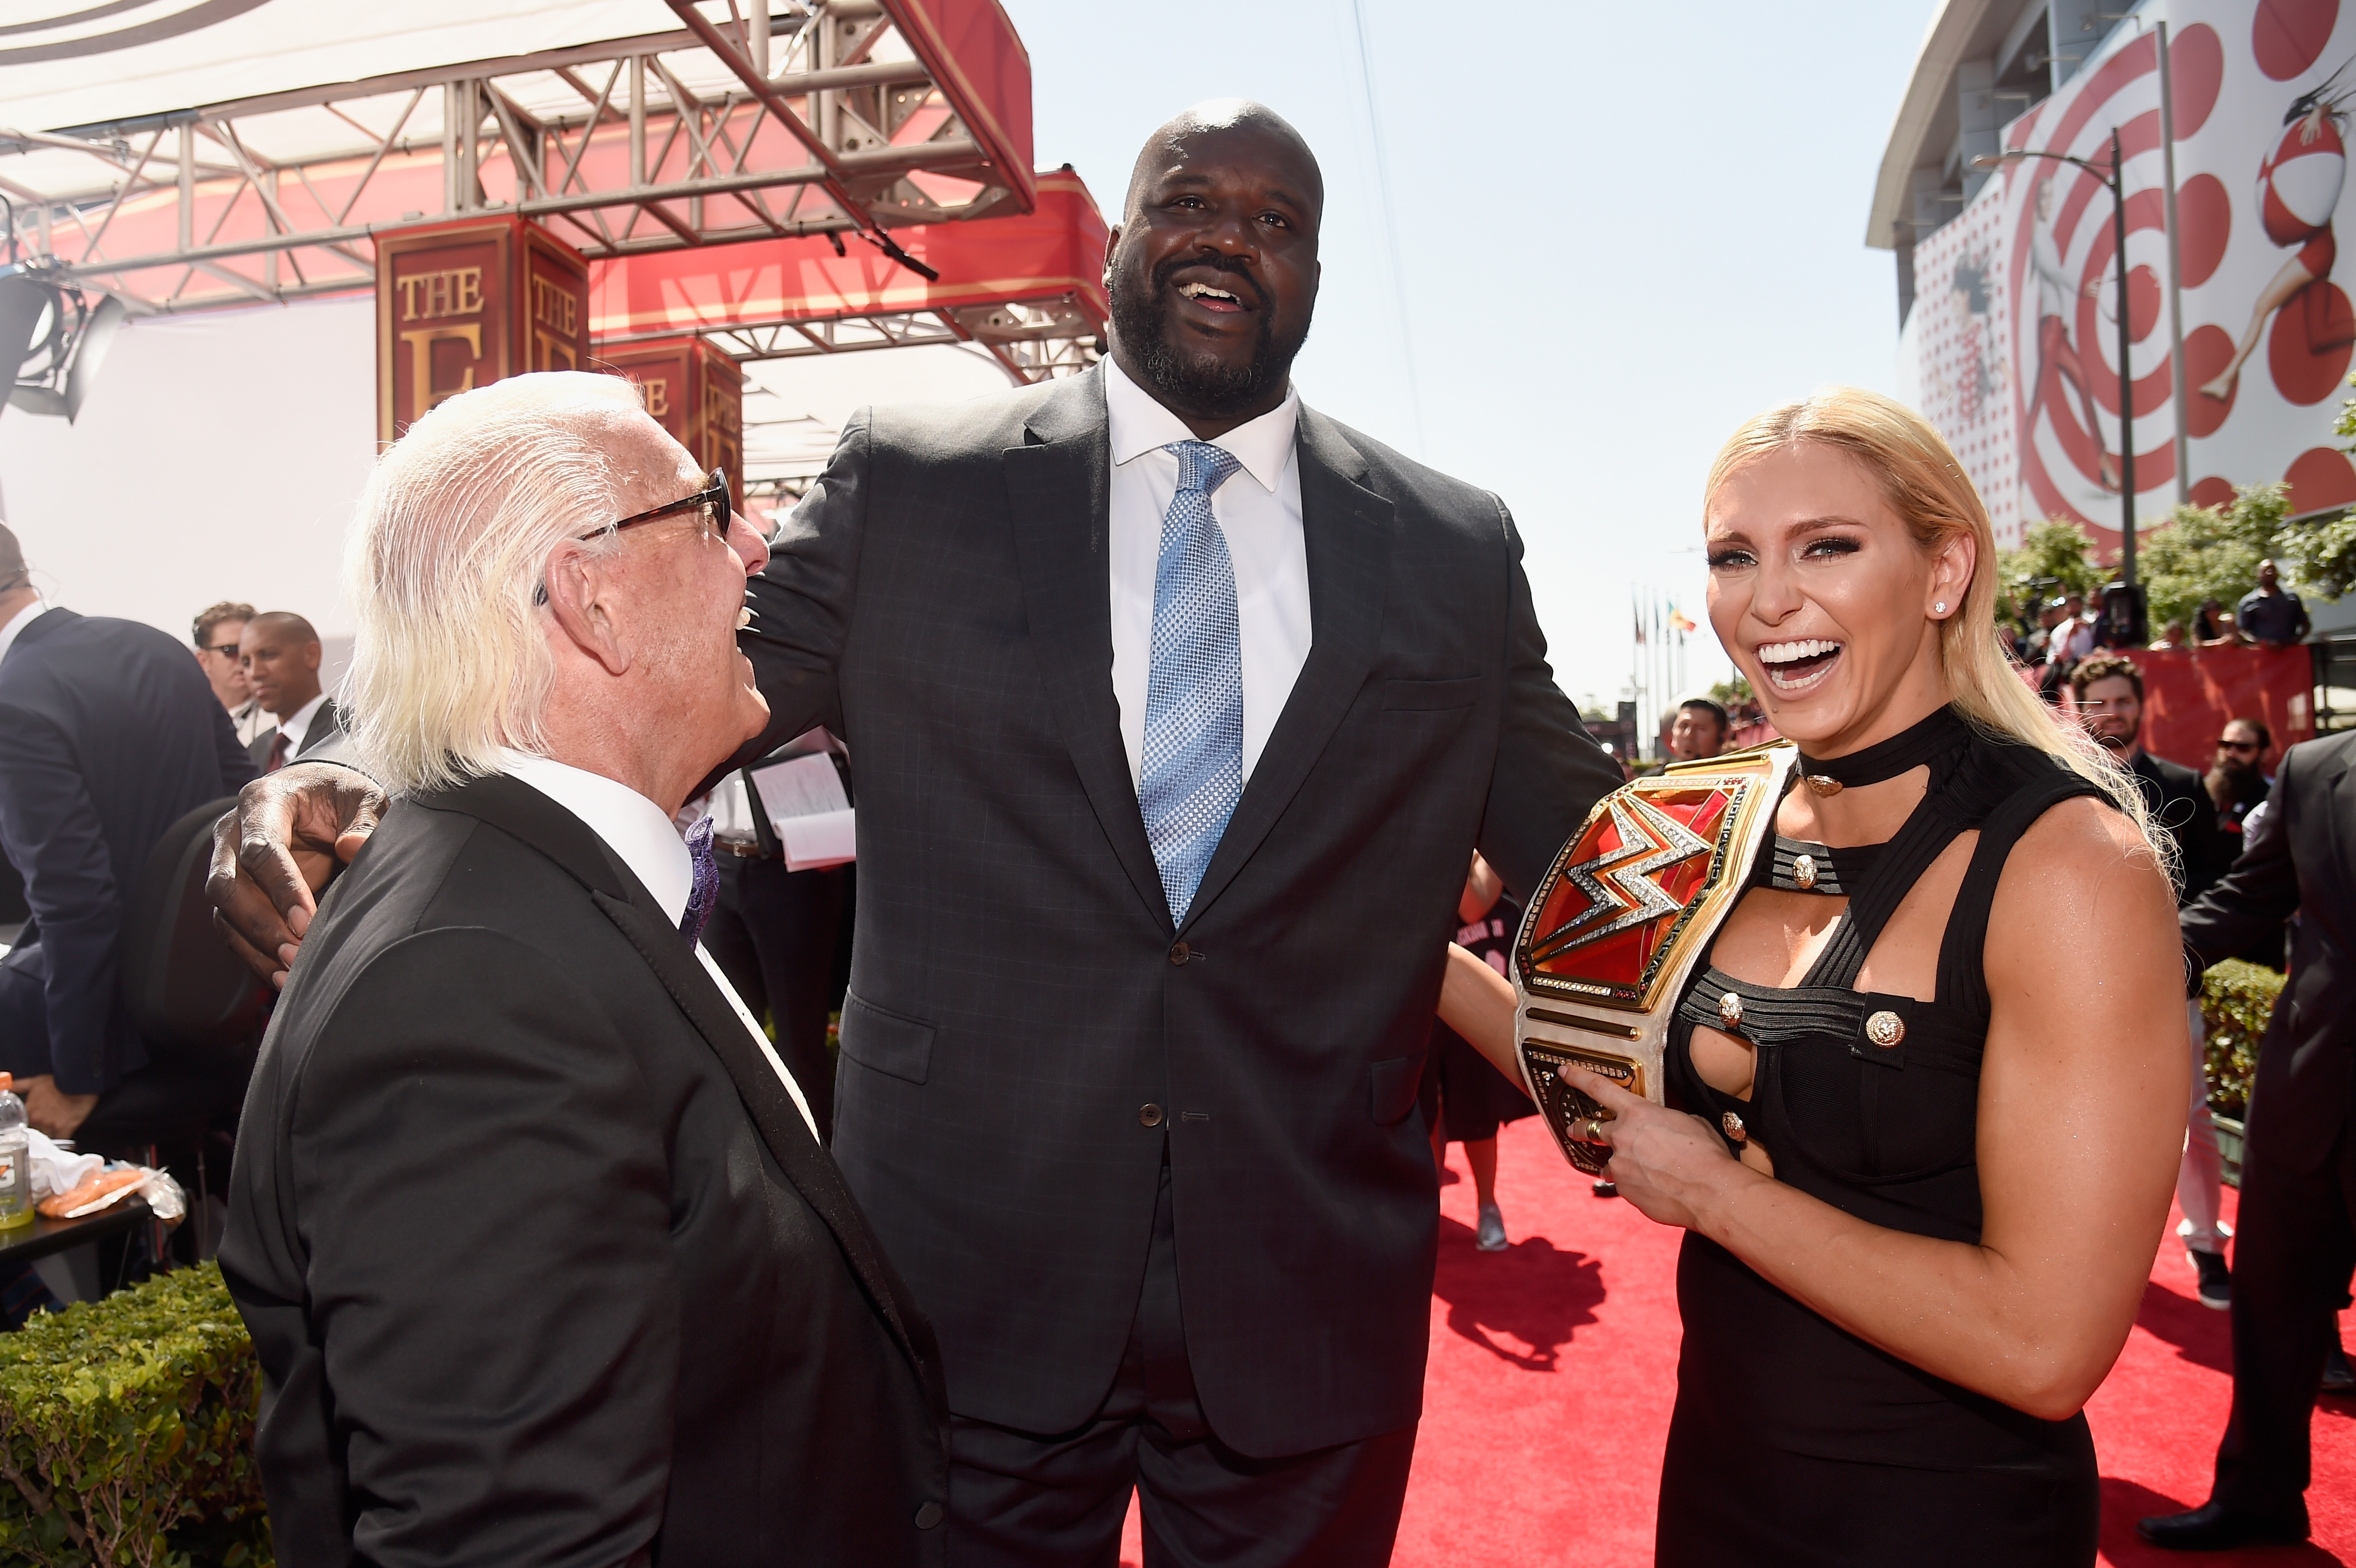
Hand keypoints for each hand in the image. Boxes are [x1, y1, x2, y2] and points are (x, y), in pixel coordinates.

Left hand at [19, 1075, 98, 1138]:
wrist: (78, 1083)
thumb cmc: (57, 1082)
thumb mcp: (35, 1082)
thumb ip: (18, 1086)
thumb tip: (5, 1090)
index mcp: (28, 1111)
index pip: (24, 1124)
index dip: (30, 1123)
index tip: (35, 1122)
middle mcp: (37, 1120)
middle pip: (36, 1131)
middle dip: (40, 1128)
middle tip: (48, 1122)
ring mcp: (51, 1126)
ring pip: (47, 1136)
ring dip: (51, 1134)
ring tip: (57, 1127)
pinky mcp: (65, 1129)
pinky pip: (61, 1139)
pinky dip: (62, 1139)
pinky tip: (64, 1134)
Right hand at [207, 763, 384, 986]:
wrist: (318, 792)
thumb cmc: (340, 794)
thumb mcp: (362, 796)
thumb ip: (364, 819)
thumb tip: (353, 847)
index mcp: (262, 801)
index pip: (259, 850)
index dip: (280, 888)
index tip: (305, 921)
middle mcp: (233, 832)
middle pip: (226, 885)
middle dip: (260, 924)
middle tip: (296, 954)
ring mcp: (226, 862)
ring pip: (223, 911)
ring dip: (255, 945)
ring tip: (289, 974)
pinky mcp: (234, 890)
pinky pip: (231, 927)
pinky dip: (253, 954)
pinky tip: (279, 976)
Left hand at [1563, 1065, 1755, 1230]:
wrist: (1709, 1192)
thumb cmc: (1706, 1154)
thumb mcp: (1690, 1122)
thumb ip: (1668, 1120)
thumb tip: (1667, 1128)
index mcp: (1637, 1113)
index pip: (1599, 1088)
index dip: (1578, 1077)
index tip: (1564, 1072)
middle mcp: (1621, 1138)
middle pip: (1589, 1128)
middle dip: (1579, 1128)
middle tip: (1574, 1129)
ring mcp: (1620, 1166)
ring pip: (1609, 1163)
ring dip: (1618, 1164)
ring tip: (1639, 1170)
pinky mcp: (1625, 1191)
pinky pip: (1625, 1186)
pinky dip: (1636, 1185)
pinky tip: (1656, 1188)